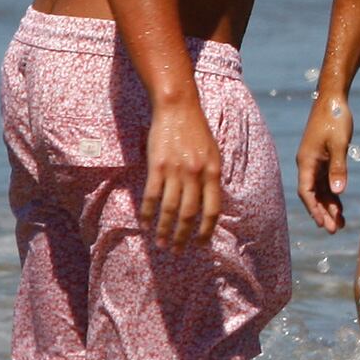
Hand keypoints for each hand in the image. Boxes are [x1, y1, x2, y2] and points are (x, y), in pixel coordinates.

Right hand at [140, 98, 221, 248]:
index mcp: (213, 172)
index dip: (206, 230)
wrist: (178, 108)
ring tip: (161, 244)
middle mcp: (196, 174)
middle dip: (184, 236)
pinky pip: (152, 195)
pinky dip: (148, 213)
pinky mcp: (157, 166)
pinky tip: (145, 224)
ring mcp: (176, 170)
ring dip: (164, 230)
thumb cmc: (197, 131)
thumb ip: (212, 177)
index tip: (201, 244)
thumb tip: (210, 203)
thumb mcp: (214, 153)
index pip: (212, 209)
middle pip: (190, 214)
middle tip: (177, 252)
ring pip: (170, 209)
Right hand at [296, 96, 351, 233]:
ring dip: (328, 206)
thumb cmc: (335, 119)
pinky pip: (325, 181)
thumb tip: (338, 192)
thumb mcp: (339, 144)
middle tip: (333, 231)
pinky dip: (332, 193)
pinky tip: (340, 205)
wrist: (333, 99)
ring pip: (320, 190)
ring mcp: (314, 161)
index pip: (306, 192)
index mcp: (306, 161)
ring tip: (339, 224)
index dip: (314, 209)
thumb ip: (338, 168)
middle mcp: (307, 164)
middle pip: (313, 195)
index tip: (323, 224)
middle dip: (322, 213)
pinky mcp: (323, 158)